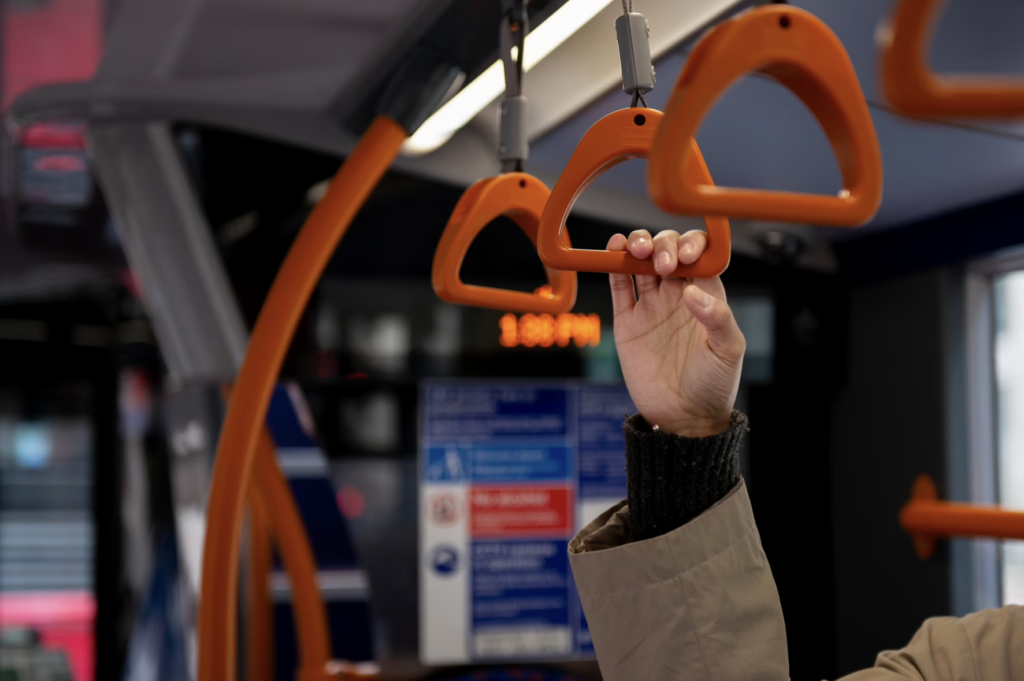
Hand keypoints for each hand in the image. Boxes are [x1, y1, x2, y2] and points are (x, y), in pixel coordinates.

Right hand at [608, 229, 744, 437]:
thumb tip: (692, 291)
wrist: (683, 417)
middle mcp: (678, 295)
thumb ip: (718, 317)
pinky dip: (614, 265)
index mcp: (707, 297)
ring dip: (638, 246)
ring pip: (641, 262)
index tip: (686, 255)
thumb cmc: (714, 385)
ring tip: (635, 248)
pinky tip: (614, 250)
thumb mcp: (728, 350)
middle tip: (663, 263)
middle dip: (663, 245)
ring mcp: (651, 307)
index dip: (692, 245)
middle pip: (667, 251)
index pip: (699, 256)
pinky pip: (618, 286)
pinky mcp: (628, 321)